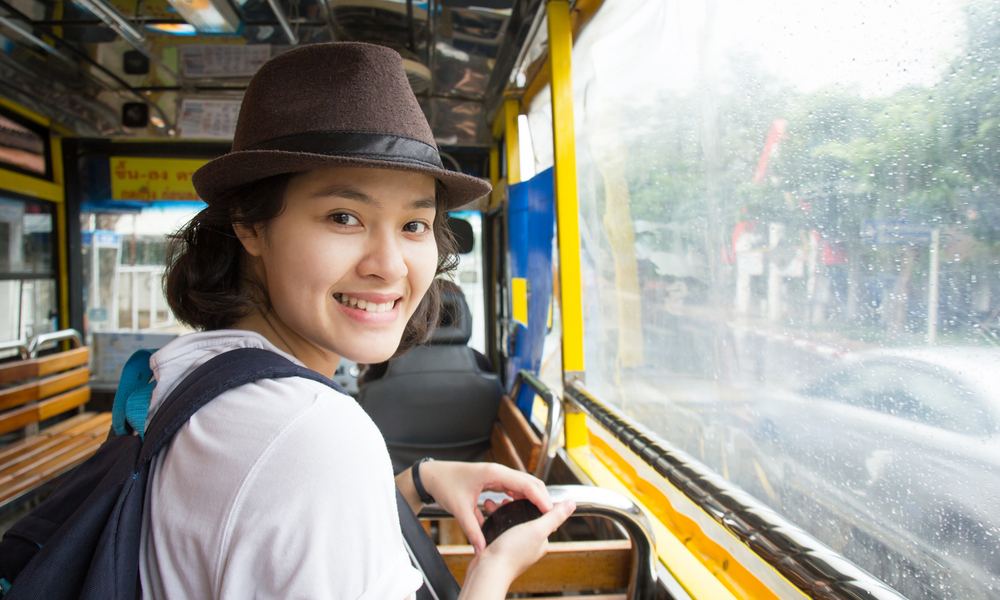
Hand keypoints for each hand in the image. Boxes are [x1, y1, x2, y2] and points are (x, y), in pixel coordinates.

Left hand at [420, 461, 550, 553]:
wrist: (433, 476)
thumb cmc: (445, 485)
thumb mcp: (460, 509)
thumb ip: (472, 530)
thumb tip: (481, 549)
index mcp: (494, 473)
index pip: (526, 484)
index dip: (540, 498)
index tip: (549, 512)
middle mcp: (499, 472)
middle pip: (530, 482)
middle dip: (542, 498)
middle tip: (550, 516)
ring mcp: (497, 475)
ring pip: (523, 484)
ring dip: (533, 498)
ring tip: (541, 516)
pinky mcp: (494, 480)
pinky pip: (514, 487)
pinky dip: (522, 497)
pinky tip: (523, 509)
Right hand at [458, 499, 576, 599]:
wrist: (488, 571)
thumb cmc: (512, 553)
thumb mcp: (537, 530)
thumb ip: (554, 517)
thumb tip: (572, 504)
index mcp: (540, 542)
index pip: (540, 516)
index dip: (530, 502)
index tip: (520, 493)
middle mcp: (528, 545)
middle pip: (522, 518)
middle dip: (512, 506)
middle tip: (503, 498)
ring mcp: (513, 547)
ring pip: (508, 523)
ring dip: (500, 512)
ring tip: (492, 504)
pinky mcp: (499, 548)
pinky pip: (497, 529)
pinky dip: (493, 521)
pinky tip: (487, 516)